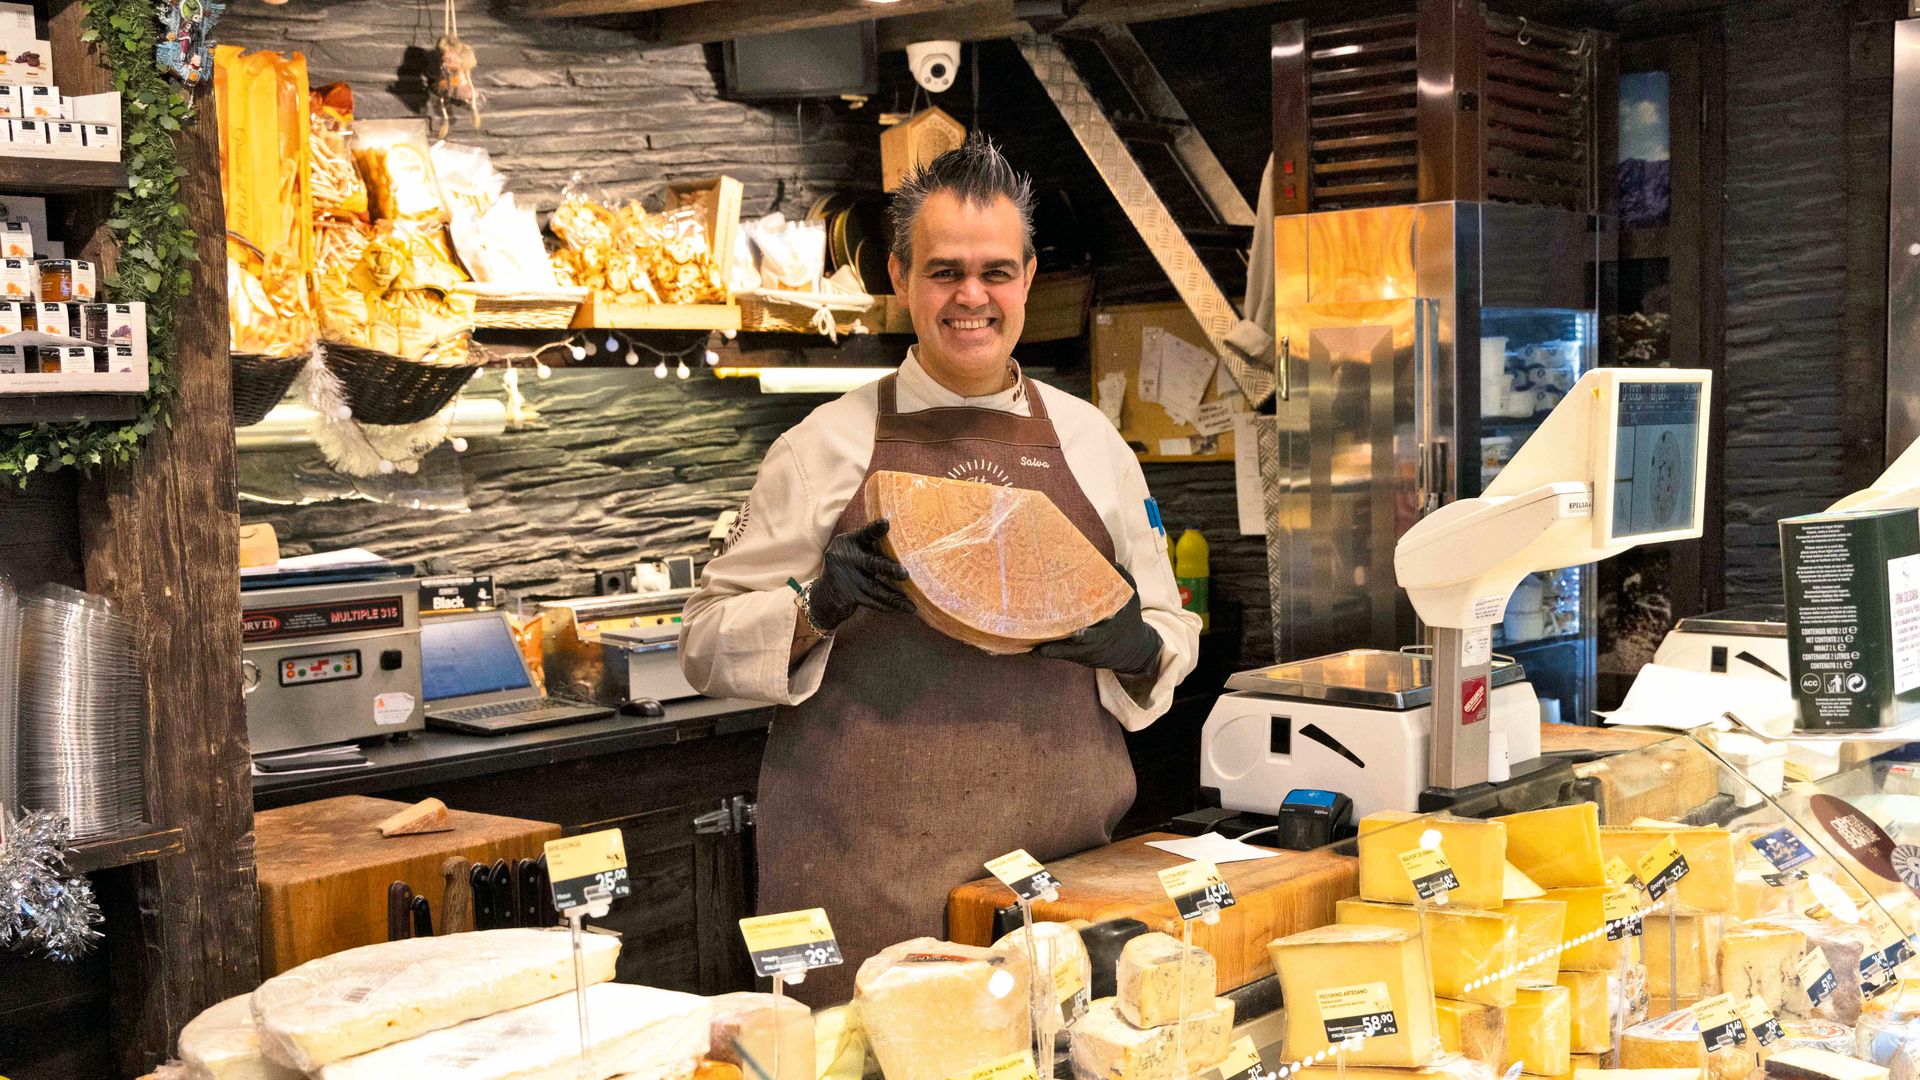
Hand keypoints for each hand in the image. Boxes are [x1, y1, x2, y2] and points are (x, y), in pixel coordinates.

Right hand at [807, 519, 913, 631]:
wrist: (822, 596)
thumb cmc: (848, 567)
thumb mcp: (853, 552)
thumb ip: (871, 547)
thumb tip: (906, 546)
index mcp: (848, 542)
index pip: (864, 534)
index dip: (875, 529)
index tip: (885, 524)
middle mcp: (845, 558)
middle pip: (872, 563)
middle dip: (889, 569)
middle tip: (905, 574)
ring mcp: (846, 578)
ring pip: (875, 588)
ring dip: (895, 597)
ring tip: (910, 605)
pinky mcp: (847, 596)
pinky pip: (872, 601)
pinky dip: (887, 605)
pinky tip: (901, 608)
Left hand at [1032, 564, 1162, 675]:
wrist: (1132, 651)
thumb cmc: (1129, 621)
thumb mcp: (1131, 602)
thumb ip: (1124, 582)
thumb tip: (1113, 564)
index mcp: (1106, 633)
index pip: (1095, 636)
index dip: (1086, 636)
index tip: (1078, 633)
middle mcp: (1092, 646)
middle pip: (1072, 650)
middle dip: (1058, 649)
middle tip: (1042, 648)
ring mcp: (1082, 653)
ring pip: (1062, 654)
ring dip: (1046, 652)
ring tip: (1030, 650)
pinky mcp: (1076, 656)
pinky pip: (1059, 655)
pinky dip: (1045, 653)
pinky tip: (1029, 650)